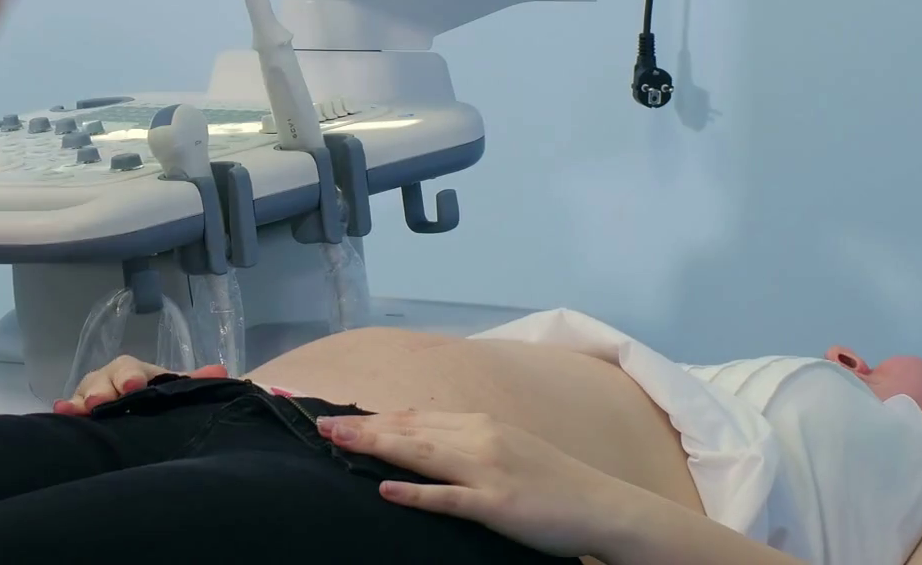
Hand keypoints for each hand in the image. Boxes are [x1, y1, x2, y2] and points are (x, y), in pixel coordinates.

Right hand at [51, 355, 228, 414]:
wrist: (148, 415)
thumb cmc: (162, 400)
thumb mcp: (178, 391)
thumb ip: (195, 383)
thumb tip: (220, 372)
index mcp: (136, 373)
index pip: (130, 368)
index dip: (130, 377)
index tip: (133, 388)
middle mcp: (111, 380)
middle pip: (102, 379)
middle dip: (100, 391)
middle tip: (99, 405)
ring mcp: (93, 397)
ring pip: (83, 393)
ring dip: (78, 402)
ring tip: (73, 411)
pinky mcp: (81, 416)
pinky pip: (70, 411)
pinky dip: (65, 411)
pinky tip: (60, 414)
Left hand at [318, 411, 637, 558]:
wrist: (602, 505)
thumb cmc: (553, 483)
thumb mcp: (506, 449)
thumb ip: (466, 443)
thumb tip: (422, 440)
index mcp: (480, 425)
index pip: (415, 418)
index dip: (374, 418)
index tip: (339, 417)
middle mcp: (480, 438)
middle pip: (410, 429)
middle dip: (363, 427)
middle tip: (320, 426)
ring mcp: (488, 470)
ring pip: (421, 453)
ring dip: (376, 446)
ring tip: (338, 443)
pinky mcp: (497, 504)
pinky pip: (450, 497)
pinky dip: (416, 492)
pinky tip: (387, 490)